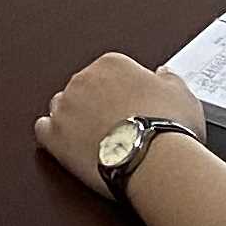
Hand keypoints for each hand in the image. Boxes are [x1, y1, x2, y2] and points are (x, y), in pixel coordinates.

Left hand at [35, 55, 202, 192]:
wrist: (155, 161)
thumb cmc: (168, 128)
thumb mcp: (182, 94)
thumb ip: (169, 80)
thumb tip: (163, 74)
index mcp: (111, 64)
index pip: (109, 73)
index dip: (121, 93)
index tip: (130, 108)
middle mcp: (83, 79)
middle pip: (84, 89)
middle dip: (96, 105)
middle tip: (116, 127)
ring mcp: (66, 107)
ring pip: (62, 107)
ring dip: (74, 119)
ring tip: (95, 140)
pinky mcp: (54, 135)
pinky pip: (43, 129)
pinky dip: (53, 136)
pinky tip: (68, 146)